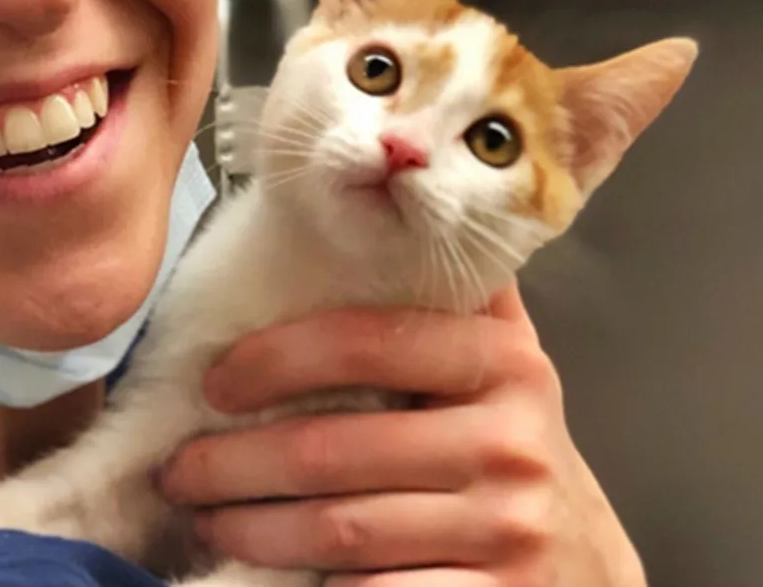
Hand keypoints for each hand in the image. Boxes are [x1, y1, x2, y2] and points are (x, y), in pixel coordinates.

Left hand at [157, 286, 646, 585]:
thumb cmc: (510, 449)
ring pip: (342, 528)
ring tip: (207, 517)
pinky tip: (269, 571)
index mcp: (506, 360)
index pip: (370, 338)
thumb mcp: (499, 365)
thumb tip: (362, 214)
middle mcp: (513, 441)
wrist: (582, 563)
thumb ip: (446, 299)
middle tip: (179, 467)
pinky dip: (314, 585)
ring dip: (252, 526)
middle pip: (337, 449)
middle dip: (235, 461)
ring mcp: (508, 528)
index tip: (214, 379)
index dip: (277, 357)